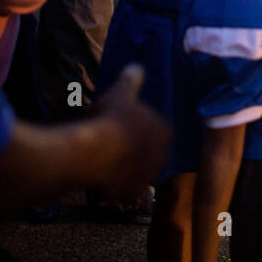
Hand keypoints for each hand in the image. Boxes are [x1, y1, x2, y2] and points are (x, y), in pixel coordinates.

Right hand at [92, 64, 170, 203]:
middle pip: (147, 153)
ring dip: (124, 168)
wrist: (96, 151)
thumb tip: (136, 67)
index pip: (157, 131)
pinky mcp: (131, 195)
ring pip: (136, 172)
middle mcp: (162, 157)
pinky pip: (123, 190)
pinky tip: (100, 177)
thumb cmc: (111, 118)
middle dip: (134, 150)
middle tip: (113, 143)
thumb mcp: (121, 92)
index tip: (124, 127)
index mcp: (165, 133)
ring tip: (105, 160)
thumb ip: (131, 80)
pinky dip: (114, 186)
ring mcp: (147, 178)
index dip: (139, 129)